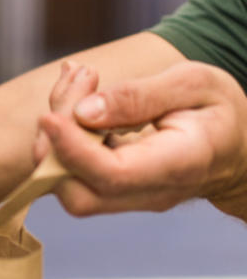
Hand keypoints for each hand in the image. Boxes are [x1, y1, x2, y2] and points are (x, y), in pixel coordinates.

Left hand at [35, 61, 246, 218]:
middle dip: (55, 144)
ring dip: (54, 134)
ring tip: (78, 80)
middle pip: (80, 193)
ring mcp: (127, 199)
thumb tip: (83, 113)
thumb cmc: (217, 111)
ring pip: (67, 186)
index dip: (73, 149)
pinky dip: (60, 135)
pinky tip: (77, 93)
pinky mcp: (109, 191)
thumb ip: (139, 97)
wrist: (236, 148)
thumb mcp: (193, 84)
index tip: (49, 115)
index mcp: (180, 165)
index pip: (114, 174)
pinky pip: (69, 174)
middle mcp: (149, 192)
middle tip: (75, 82)